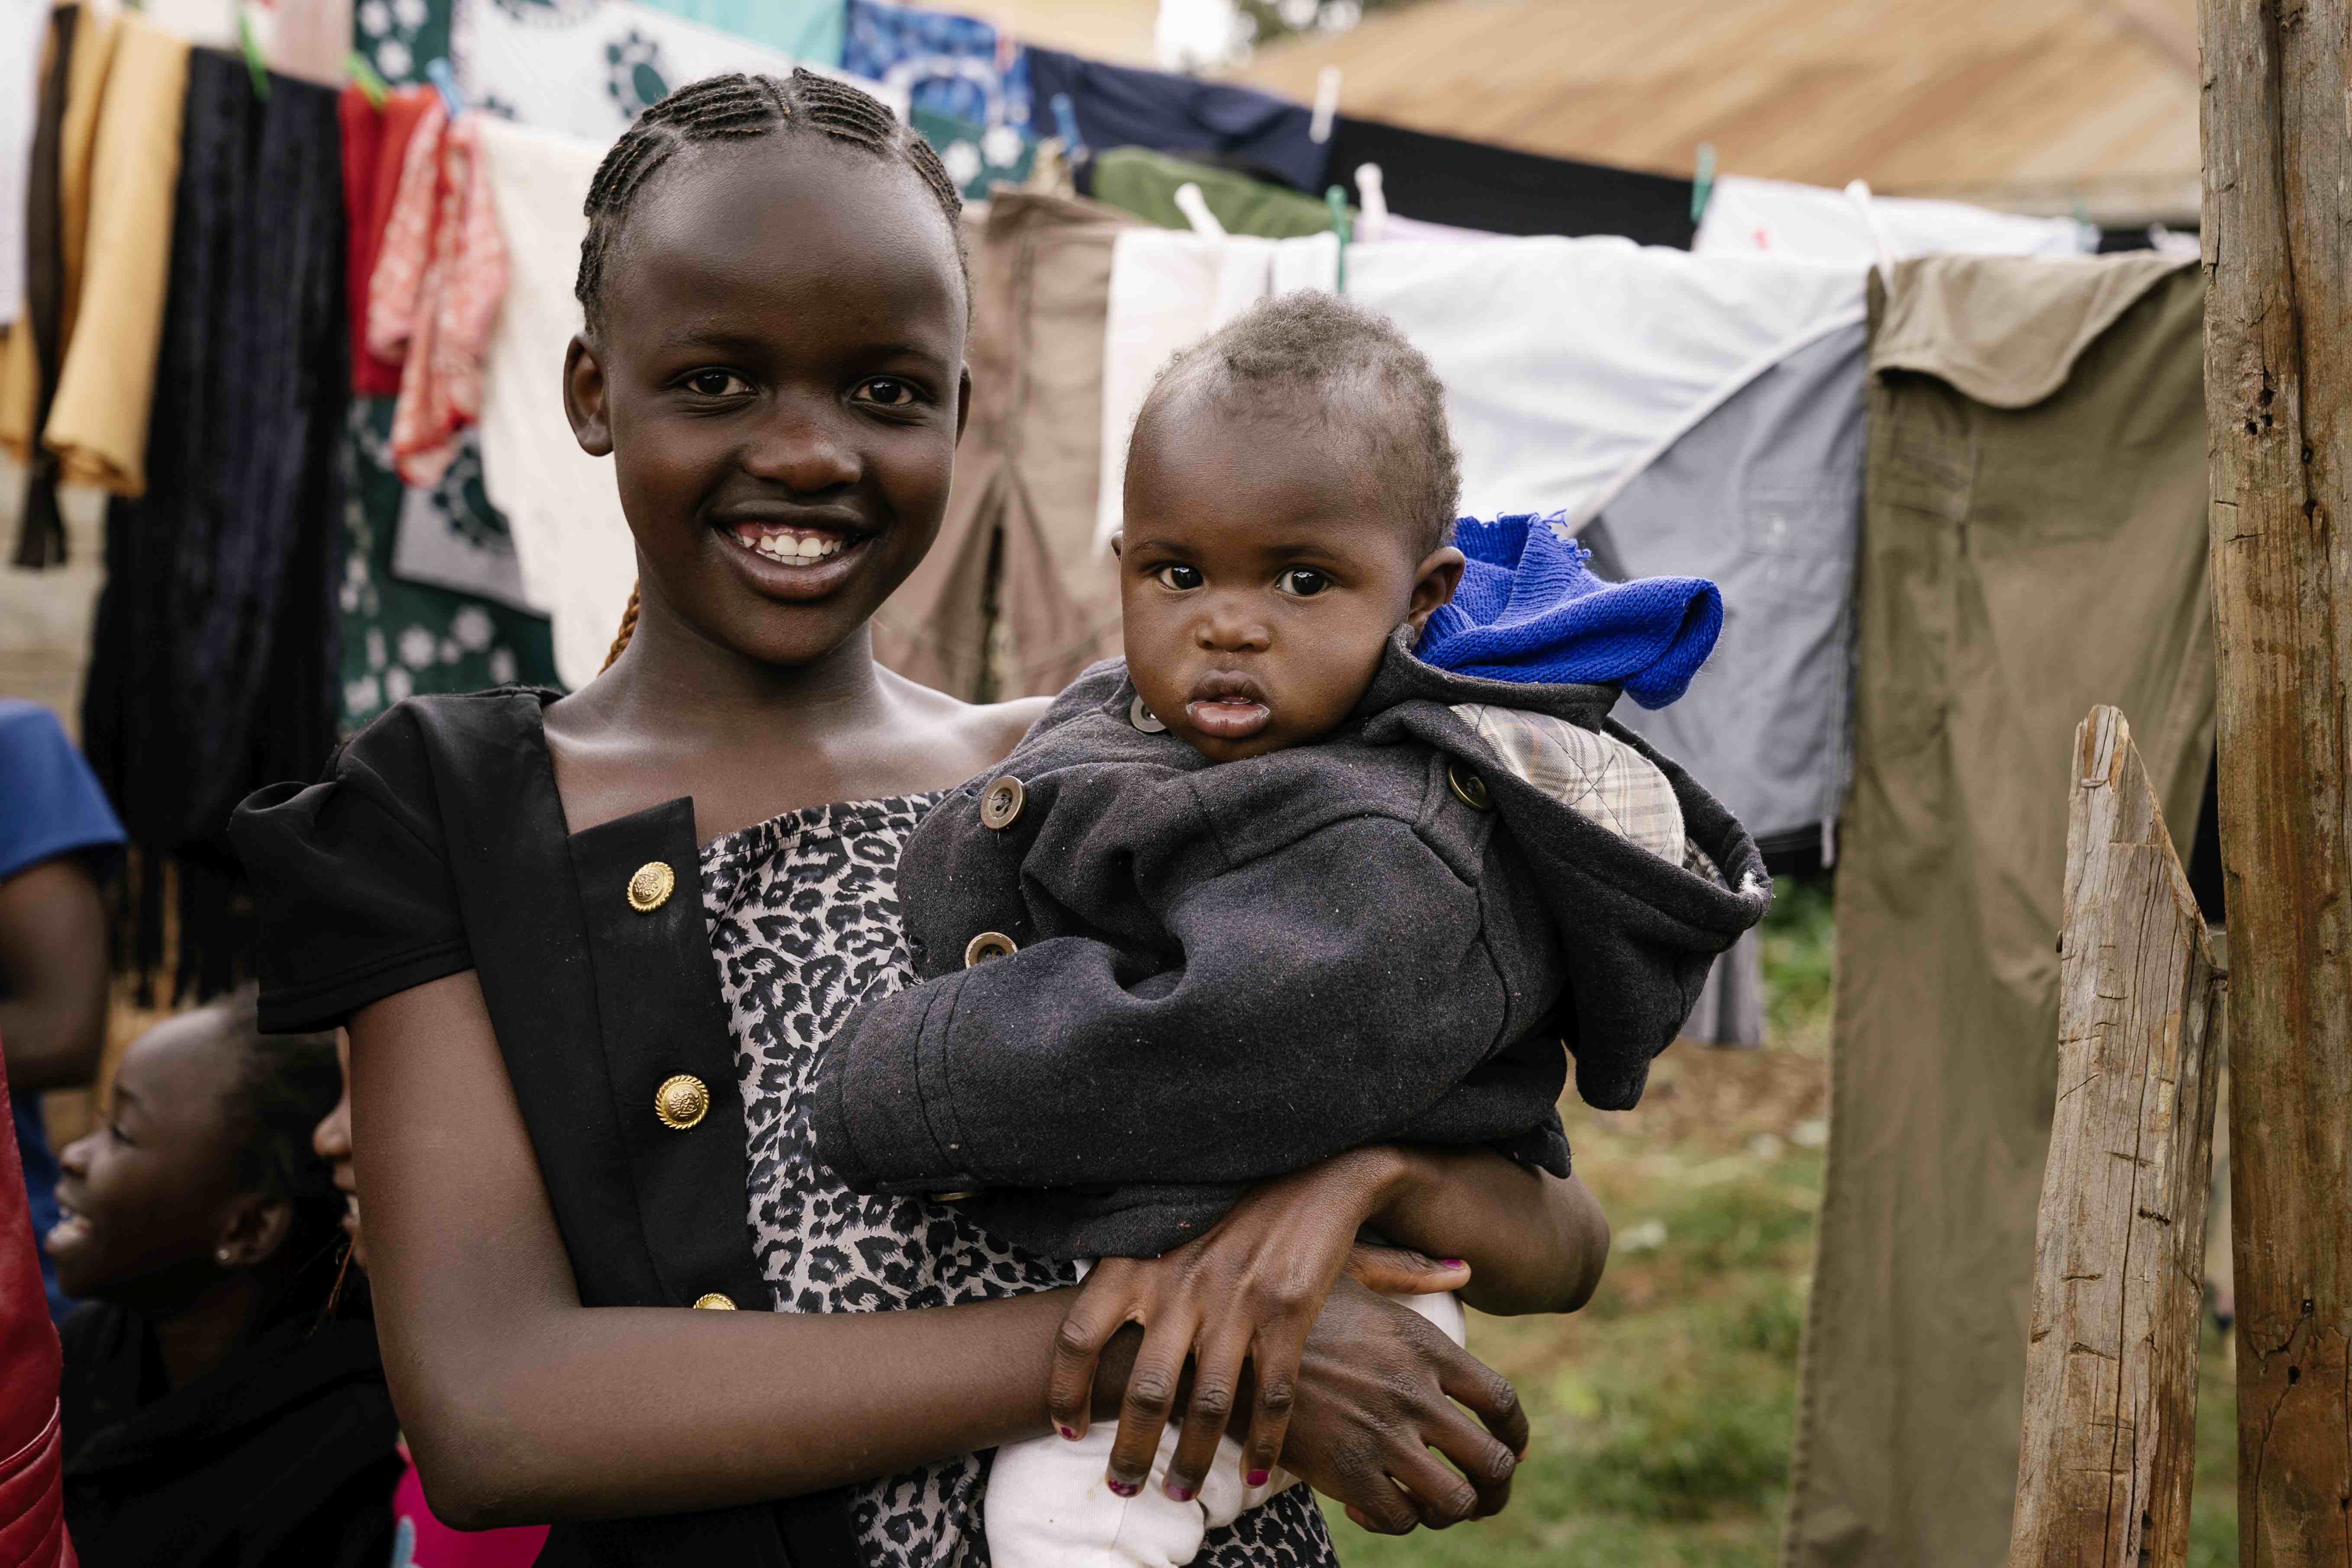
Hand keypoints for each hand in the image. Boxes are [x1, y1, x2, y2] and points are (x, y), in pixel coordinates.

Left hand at [1049, 1149, 1467, 1502]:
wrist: (1309, 1172)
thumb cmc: (1226, 1205)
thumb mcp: (1162, 1226)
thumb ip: (1127, 1272)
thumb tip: (1087, 1327)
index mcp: (1137, 1261)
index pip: (1077, 1336)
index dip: (1064, 1392)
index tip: (1067, 1431)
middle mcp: (1179, 1285)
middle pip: (1142, 1390)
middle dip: (1130, 1452)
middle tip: (1123, 1489)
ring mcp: (1235, 1301)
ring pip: (1206, 1405)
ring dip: (1193, 1460)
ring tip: (1179, 1493)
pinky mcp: (1287, 1312)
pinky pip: (1271, 1396)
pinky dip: (1265, 1444)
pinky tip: (1259, 1475)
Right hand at [1280, 1277, 1526, 1533]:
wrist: (1225, 1341)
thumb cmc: (1288, 1302)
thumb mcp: (1353, 1270)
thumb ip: (1411, 1270)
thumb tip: (1464, 1268)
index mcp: (1423, 1345)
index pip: (1501, 1401)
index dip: (1517, 1434)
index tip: (1512, 1449)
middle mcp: (1412, 1393)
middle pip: (1492, 1462)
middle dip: (1497, 1488)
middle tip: (1482, 1494)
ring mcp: (1380, 1435)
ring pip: (1455, 1501)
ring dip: (1450, 1511)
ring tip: (1430, 1504)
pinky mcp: (1344, 1471)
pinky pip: (1399, 1519)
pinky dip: (1396, 1520)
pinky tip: (1371, 1503)